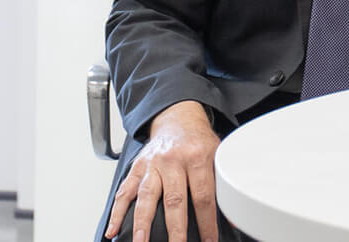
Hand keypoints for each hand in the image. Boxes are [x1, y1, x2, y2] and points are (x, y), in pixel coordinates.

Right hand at [105, 100, 220, 241]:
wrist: (178, 118)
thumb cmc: (198, 141)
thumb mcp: (218, 155)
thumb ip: (224, 184)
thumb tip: (236, 217)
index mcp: (197, 157)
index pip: (203, 196)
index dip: (206, 223)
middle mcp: (172, 160)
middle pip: (174, 200)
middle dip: (175, 230)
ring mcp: (153, 163)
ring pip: (146, 196)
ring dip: (141, 223)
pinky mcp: (138, 166)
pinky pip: (125, 189)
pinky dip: (117, 211)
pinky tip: (112, 229)